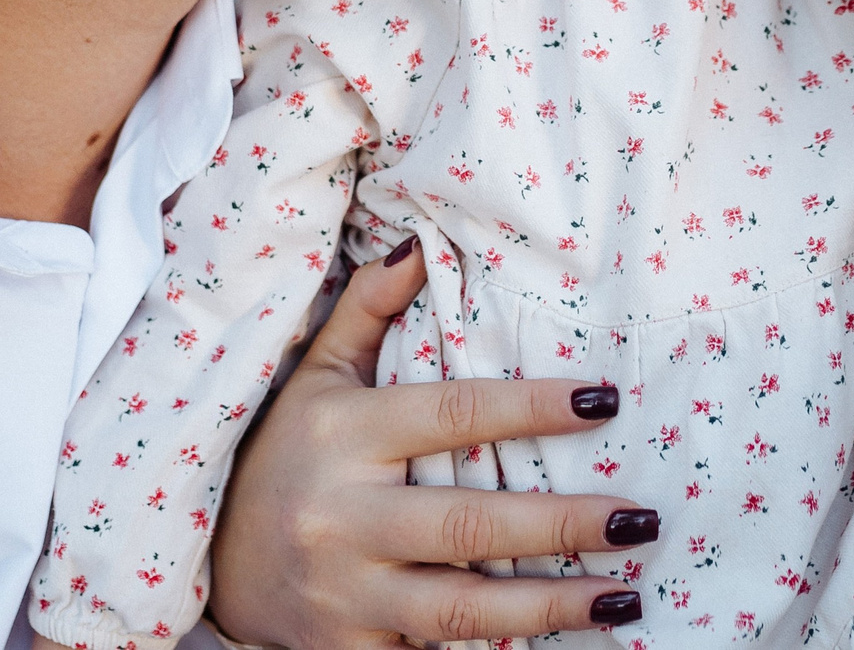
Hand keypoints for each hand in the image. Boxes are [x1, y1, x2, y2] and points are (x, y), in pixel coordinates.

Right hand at [206, 243, 659, 648]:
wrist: (212, 565)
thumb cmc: (285, 455)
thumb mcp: (317, 377)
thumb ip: (366, 309)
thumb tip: (418, 244)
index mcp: (343, 435)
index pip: (453, 414)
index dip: (531, 407)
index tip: (603, 399)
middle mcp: (343, 516)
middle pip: (469, 524)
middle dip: (561, 525)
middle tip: (641, 519)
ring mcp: (346, 593)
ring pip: (462, 609)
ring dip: (551, 608)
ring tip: (626, 597)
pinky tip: (563, 642)